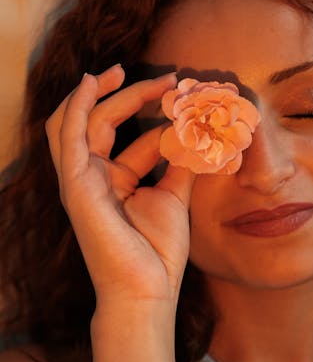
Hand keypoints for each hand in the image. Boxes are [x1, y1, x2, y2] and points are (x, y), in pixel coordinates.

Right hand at [45, 64, 195, 308]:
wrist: (147, 291)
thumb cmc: (157, 252)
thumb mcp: (174, 197)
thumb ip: (181, 164)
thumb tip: (197, 133)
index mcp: (114, 178)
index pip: (127, 133)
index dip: (154, 111)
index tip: (184, 94)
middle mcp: (92, 175)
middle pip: (102, 119)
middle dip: (132, 94)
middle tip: (168, 79)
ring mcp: (79, 180)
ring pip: (78, 120)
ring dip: (101, 92)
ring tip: (123, 70)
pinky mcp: (74, 186)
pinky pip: (66, 136)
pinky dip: (75, 105)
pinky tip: (92, 82)